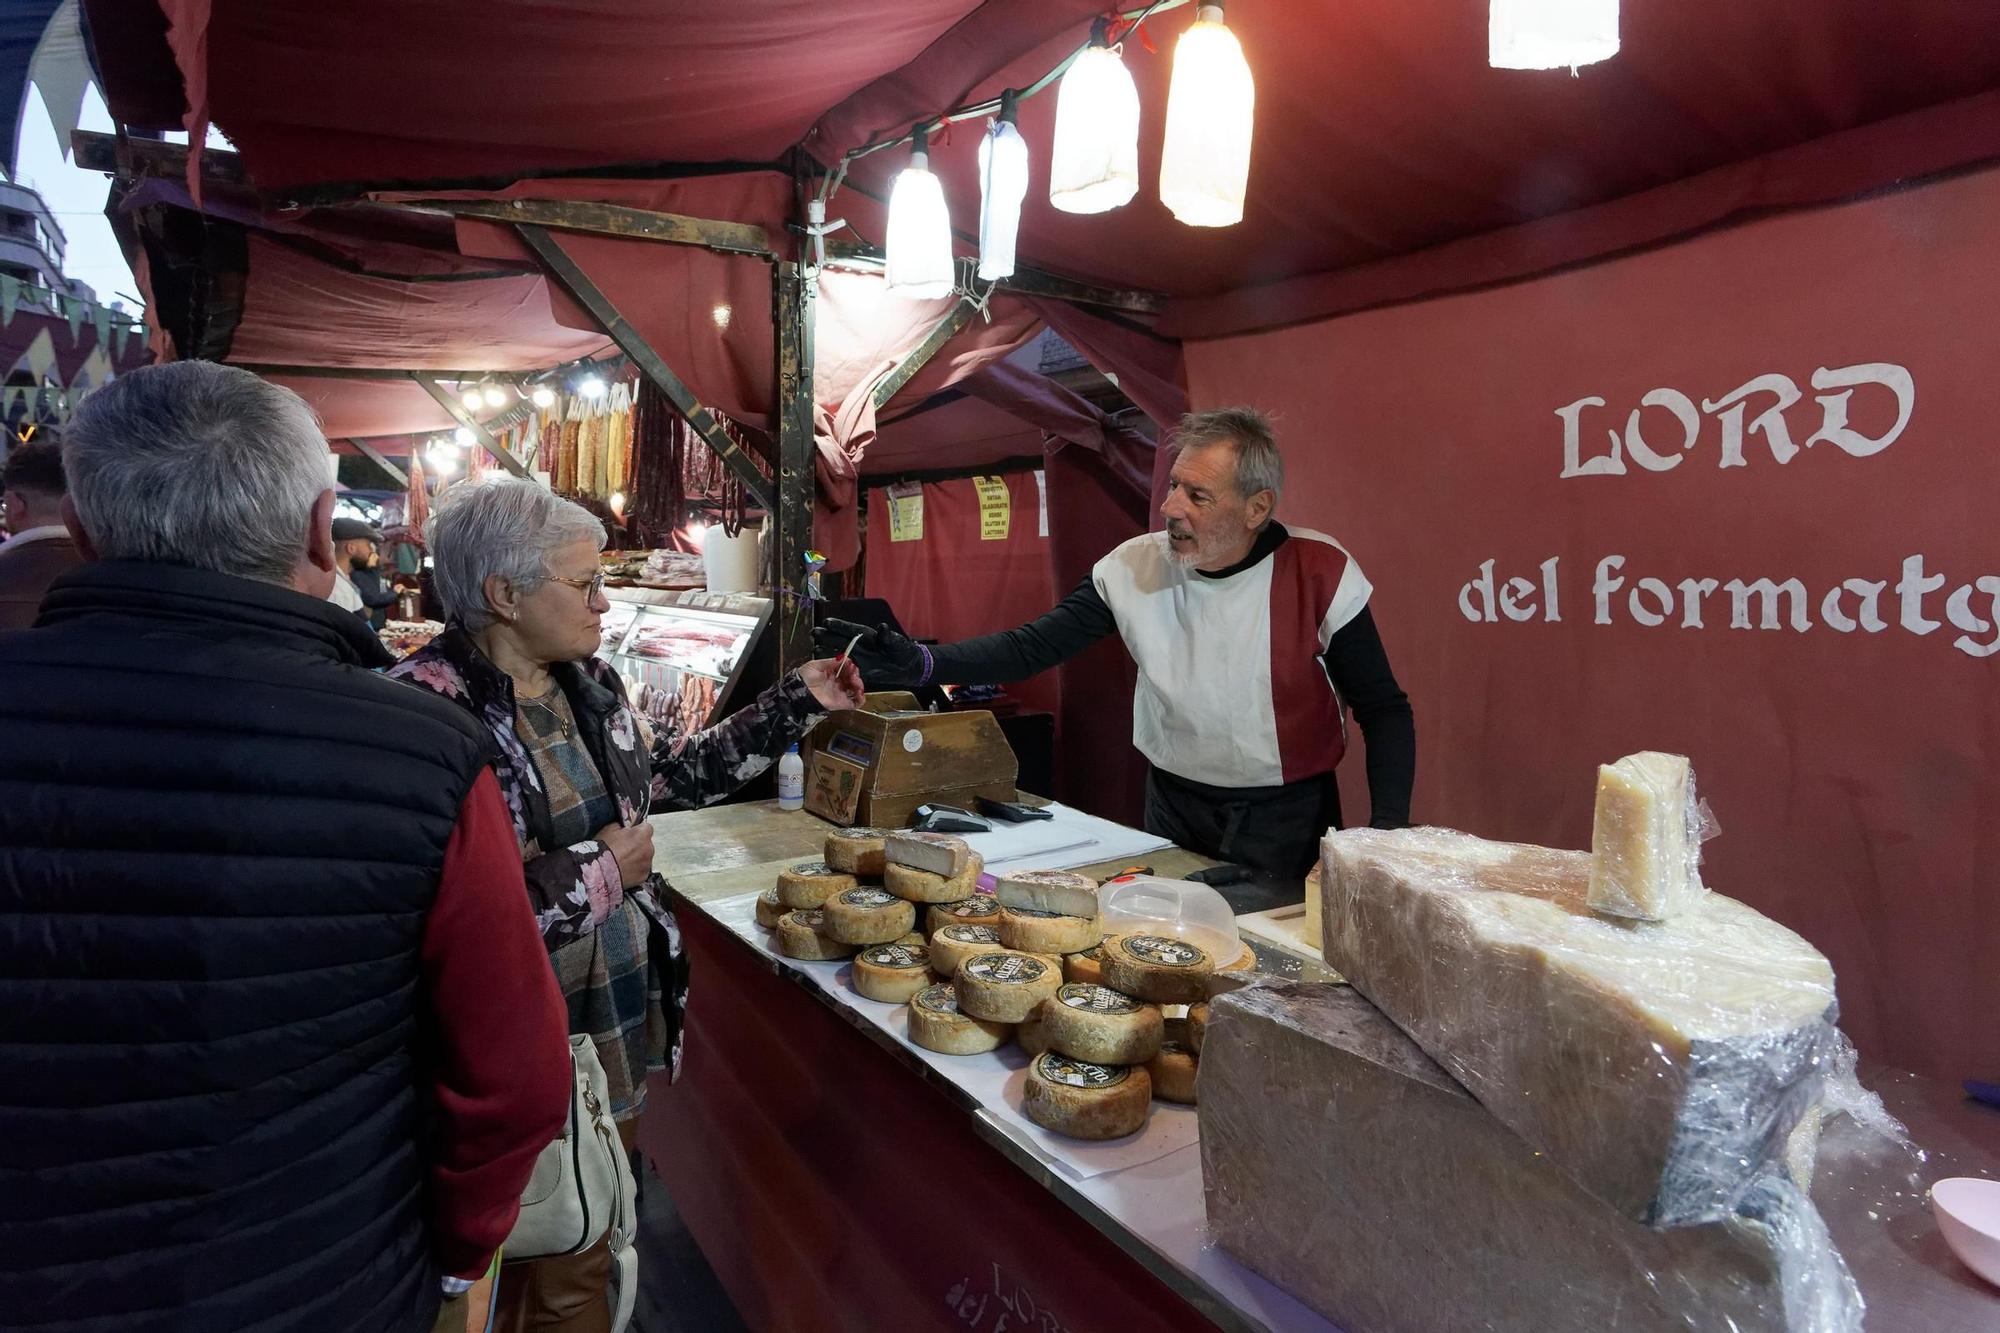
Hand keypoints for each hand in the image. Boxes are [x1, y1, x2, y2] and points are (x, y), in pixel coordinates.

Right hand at [595, 821, 655, 887]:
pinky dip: (635, 869)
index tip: (629, 834)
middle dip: (637, 845)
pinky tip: (623, 869)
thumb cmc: (603, 850)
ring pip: (645, 857)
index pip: (646, 827)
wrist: (599, 872)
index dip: (637, 830)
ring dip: (637, 857)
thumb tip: (629, 821)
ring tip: (621, 861)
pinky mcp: (644, 876)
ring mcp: (648, 863)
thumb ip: (623, 822)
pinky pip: (642, 869)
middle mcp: (649, 848)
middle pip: (646, 843)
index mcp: (642, 834)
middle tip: (622, 849)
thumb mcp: (609, 828)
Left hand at [799, 656, 865, 710]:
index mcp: (831, 673)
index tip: (850, 664)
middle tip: (853, 673)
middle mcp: (837, 683)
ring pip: (856, 689)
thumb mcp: (815, 665)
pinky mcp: (841, 703)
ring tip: (855, 681)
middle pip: (852, 678)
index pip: (846, 668)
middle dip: (855, 674)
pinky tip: (859, 692)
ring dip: (859, 684)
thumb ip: (830, 662)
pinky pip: (855, 703)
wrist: (798, 694)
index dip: (850, 666)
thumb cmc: (803, 679)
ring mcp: (840, 693)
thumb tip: (844, 657)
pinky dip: (861, 698)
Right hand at [810, 617, 925, 687]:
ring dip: (828, 649)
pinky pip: (846, 666)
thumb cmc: (904, 650)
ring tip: (814, 647)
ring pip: (841, 652)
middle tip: (814, 632)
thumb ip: (888, 637)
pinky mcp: (861, 669)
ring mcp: (860, 657)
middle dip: (828, 636)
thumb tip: (882, 627)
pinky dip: (835, 665)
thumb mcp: (898, 643)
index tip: (827, 622)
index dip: (840, 626)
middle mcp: (861, 645)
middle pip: (842, 639)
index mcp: (869, 636)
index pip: (852, 630)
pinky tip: (825, 664)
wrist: (908, 667)